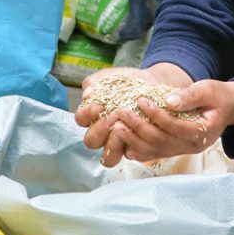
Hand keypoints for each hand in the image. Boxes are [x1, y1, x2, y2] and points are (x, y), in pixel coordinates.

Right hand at [75, 63, 192, 158]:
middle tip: (111, 119)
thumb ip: (98, 81)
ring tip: (123, 128)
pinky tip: (138, 135)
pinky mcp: (135, 148)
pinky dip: (133, 146)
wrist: (153, 85)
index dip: (86, 115)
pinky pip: (130, 155)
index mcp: (92, 116)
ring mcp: (118, 143)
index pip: (81, 119)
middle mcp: (102, 133)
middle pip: (91, 141)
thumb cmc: (128, 82)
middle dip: (99, 130)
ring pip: (107, 157)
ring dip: (112, 144)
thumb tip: (87, 92)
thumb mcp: (112, 77)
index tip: (98, 105)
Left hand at [85, 79, 233, 167]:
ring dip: (135, 140)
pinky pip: (156, 154)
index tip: (140, 100)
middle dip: (139, 127)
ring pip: (156, 151)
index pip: (175, 127)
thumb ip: (190, 95)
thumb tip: (168, 100)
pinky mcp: (177, 150)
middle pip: (161, 141)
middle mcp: (193, 146)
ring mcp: (184, 151)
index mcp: (203, 132)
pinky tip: (124, 143)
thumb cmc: (218, 96)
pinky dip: (140, 150)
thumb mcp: (208, 89)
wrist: (228, 108)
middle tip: (122, 113)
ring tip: (118, 126)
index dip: (156, 115)